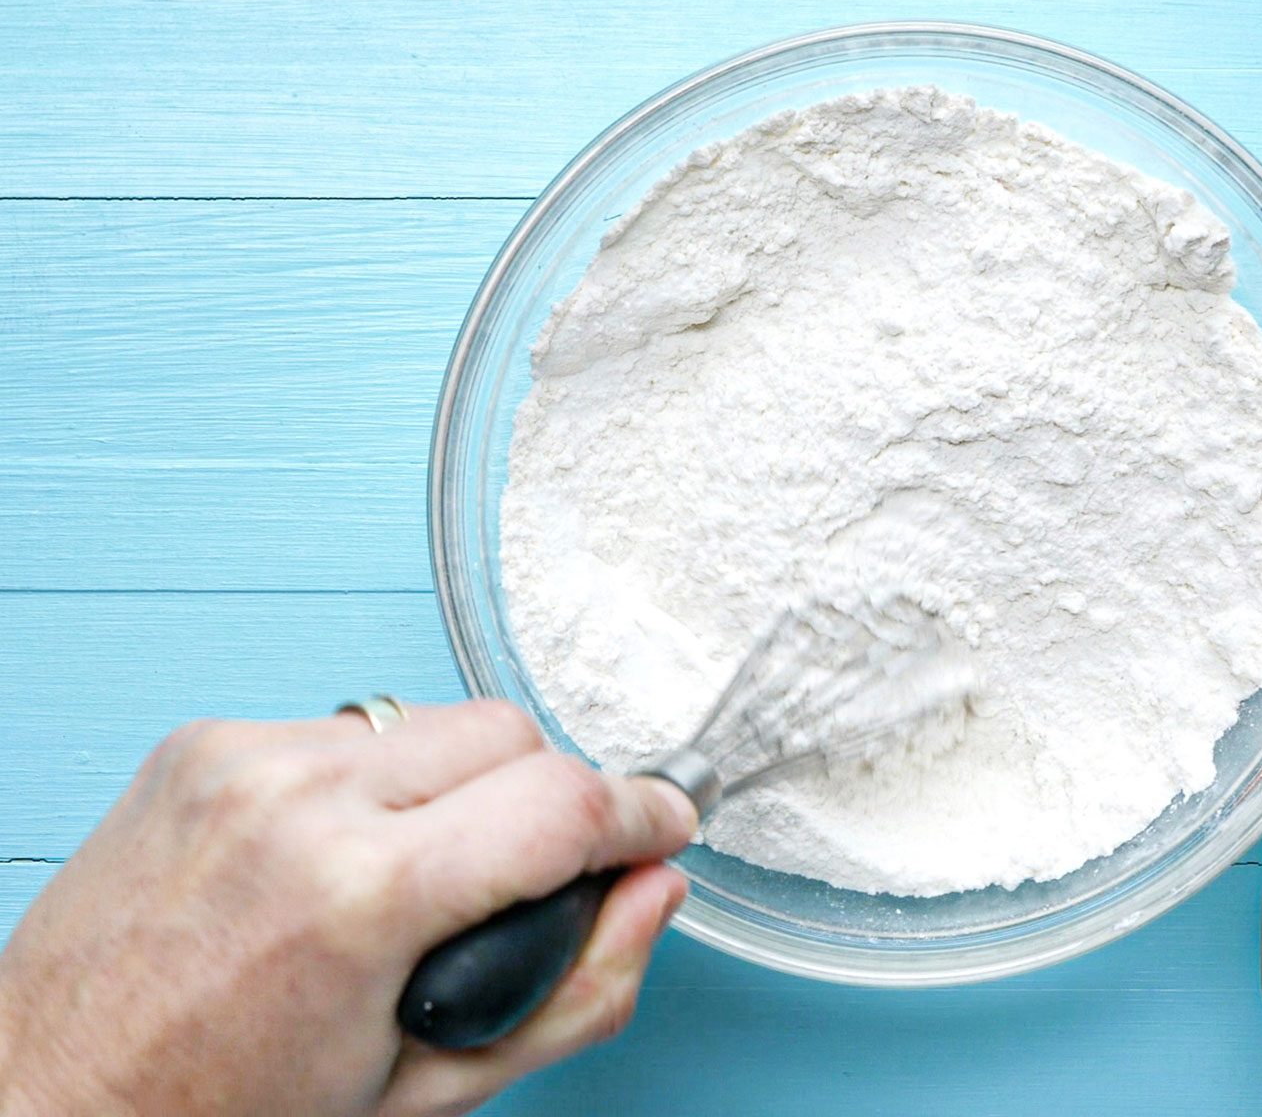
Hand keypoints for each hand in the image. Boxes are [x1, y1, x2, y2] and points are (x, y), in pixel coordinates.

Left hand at [0, 701, 695, 1116]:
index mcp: (360, 895)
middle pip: (512, 732)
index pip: (566, 803)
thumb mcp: (433, 1090)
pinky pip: (352, 726)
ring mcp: (242, 755)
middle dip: (550, 798)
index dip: (644, 814)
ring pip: (435, 718)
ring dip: (464, 782)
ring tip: (431, 869)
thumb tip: (653, 894)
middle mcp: (299, 796)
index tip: (666, 825)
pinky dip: (380, 777)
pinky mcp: (204, 738)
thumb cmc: (224, 1113)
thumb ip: (579, 991)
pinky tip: (352, 847)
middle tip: (534, 873)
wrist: (48, 1096)